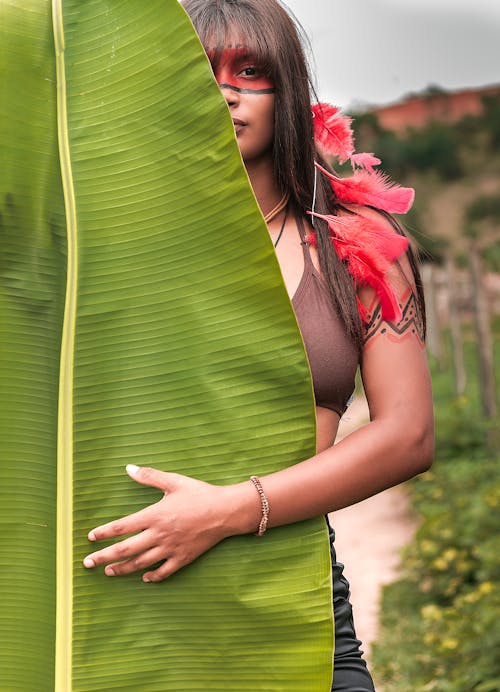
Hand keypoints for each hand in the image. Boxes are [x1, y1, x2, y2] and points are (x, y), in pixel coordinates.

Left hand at [83, 464, 234, 581]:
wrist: (226, 511)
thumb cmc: (199, 494)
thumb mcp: (174, 481)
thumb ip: (150, 477)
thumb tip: (128, 468)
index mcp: (154, 515)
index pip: (121, 526)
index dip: (103, 533)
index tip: (90, 537)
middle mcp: (159, 534)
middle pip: (125, 549)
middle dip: (104, 557)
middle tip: (87, 563)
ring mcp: (171, 548)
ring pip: (141, 563)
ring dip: (123, 569)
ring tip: (109, 572)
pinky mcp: (183, 558)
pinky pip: (164, 571)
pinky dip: (152, 576)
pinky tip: (144, 578)